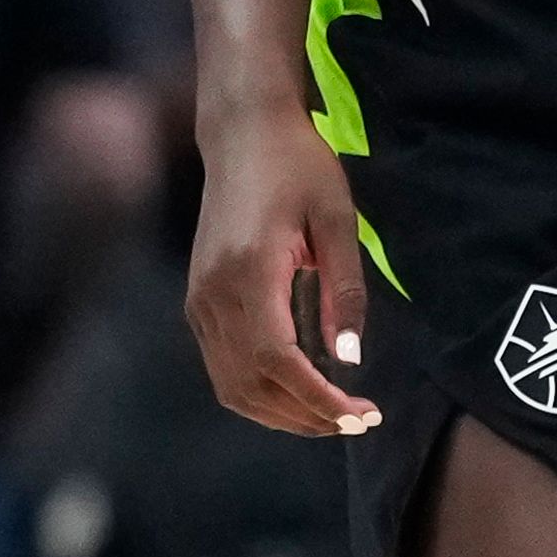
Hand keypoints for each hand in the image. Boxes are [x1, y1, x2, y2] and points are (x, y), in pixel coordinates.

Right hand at [185, 104, 382, 437]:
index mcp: (249, 271)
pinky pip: (222, 366)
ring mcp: (198, 301)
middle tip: (357, 422)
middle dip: (305, 415)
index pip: (278, 360)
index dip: (317, 398)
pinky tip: (297, 391)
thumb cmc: (299, 167)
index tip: (359, 415)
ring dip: (280, 412)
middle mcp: (213, 295)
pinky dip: (258, 391)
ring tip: (332, 416)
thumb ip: (344, 290)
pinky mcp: (197, 301)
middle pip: (251, 385)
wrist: (244, 134)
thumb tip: (348, 359)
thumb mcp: (336, 220)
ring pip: (232, 384)